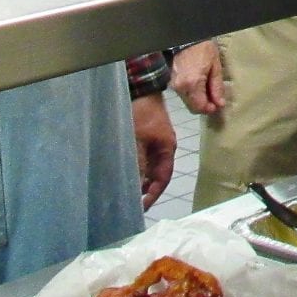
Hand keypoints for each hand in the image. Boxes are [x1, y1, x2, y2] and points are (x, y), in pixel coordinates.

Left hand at [130, 92, 175, 208]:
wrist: (141, 90)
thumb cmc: (142, 114)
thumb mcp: (138, 140)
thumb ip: (139, 162)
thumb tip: (138, 184)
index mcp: (167, 149)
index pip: (163, 178)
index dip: (154, 193)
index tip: (143, 206)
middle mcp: (164, 148)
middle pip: (158, 174)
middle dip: (148, 189)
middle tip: (134, 202)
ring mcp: (156, 143)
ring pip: (151, 167)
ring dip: (142, 179)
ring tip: (129, 190)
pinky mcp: (148, 138)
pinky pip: (145, 158)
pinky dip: (139, 168)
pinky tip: (129, 172)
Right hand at [171, 40, 225, 114]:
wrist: (187, 39)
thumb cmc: (204, 50)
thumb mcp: (215, 67)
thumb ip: (217, 87)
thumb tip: (220, 104)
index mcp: (192, 84)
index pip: (200, 107)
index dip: (210, 109)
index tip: (218, 105)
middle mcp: (180, 87)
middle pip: (192, 107)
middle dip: (204, 106)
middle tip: (215, 99)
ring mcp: (174, 85)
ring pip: (188, 102)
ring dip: (198, 100)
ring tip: (208, 90)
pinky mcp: (172, 82)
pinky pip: (183, 94)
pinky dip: (192, 94)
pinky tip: (199, 86)